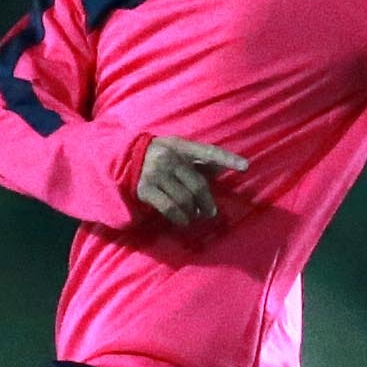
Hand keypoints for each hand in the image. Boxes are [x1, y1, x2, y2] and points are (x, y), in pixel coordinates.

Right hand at [133, 137, 249, 227]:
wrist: (120, 161)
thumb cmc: (154, 157)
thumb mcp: (174, 151)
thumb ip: (196, 160)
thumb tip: (220, 169)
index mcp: (179, 145)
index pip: (208, 151)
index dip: (227, 158)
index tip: (245, 167)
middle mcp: (168, 157)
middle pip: (198, 184)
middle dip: (207, 202)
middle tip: (210, 212)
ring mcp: (155, 173)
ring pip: (185, 198)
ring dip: (193, 212)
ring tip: (194, 216)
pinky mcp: (145, 189)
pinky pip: (170, 208)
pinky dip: (180, 218)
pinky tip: (183, 221)